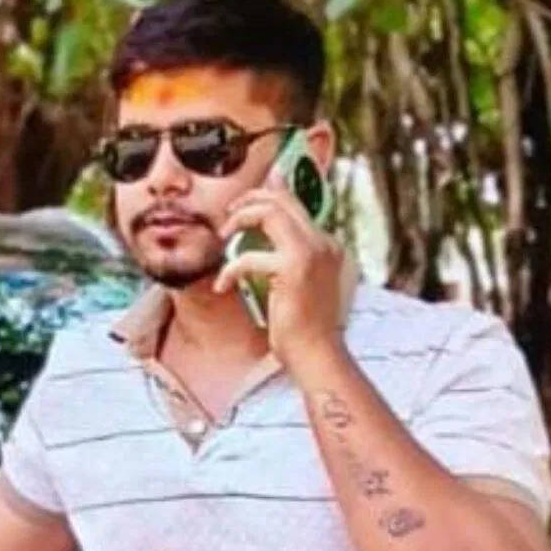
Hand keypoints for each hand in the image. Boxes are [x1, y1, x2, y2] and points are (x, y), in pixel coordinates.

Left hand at [213, 169, 345, 358]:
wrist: (317, 354)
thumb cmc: (305, 326)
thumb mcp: (300, 284)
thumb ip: (287, 258)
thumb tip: (263, 242)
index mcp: (327, 245)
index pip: (294, 204)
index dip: (264, 197)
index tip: (240, 207)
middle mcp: (323, 243)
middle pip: (282, 199)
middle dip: (249, 199)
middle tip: (228, 216)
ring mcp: (311, 253)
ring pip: (269, 211)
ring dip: (239, 220)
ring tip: (223, 236)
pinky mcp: (292, 270)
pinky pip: (249, 256)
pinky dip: (229, 269)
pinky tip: (222, 286)